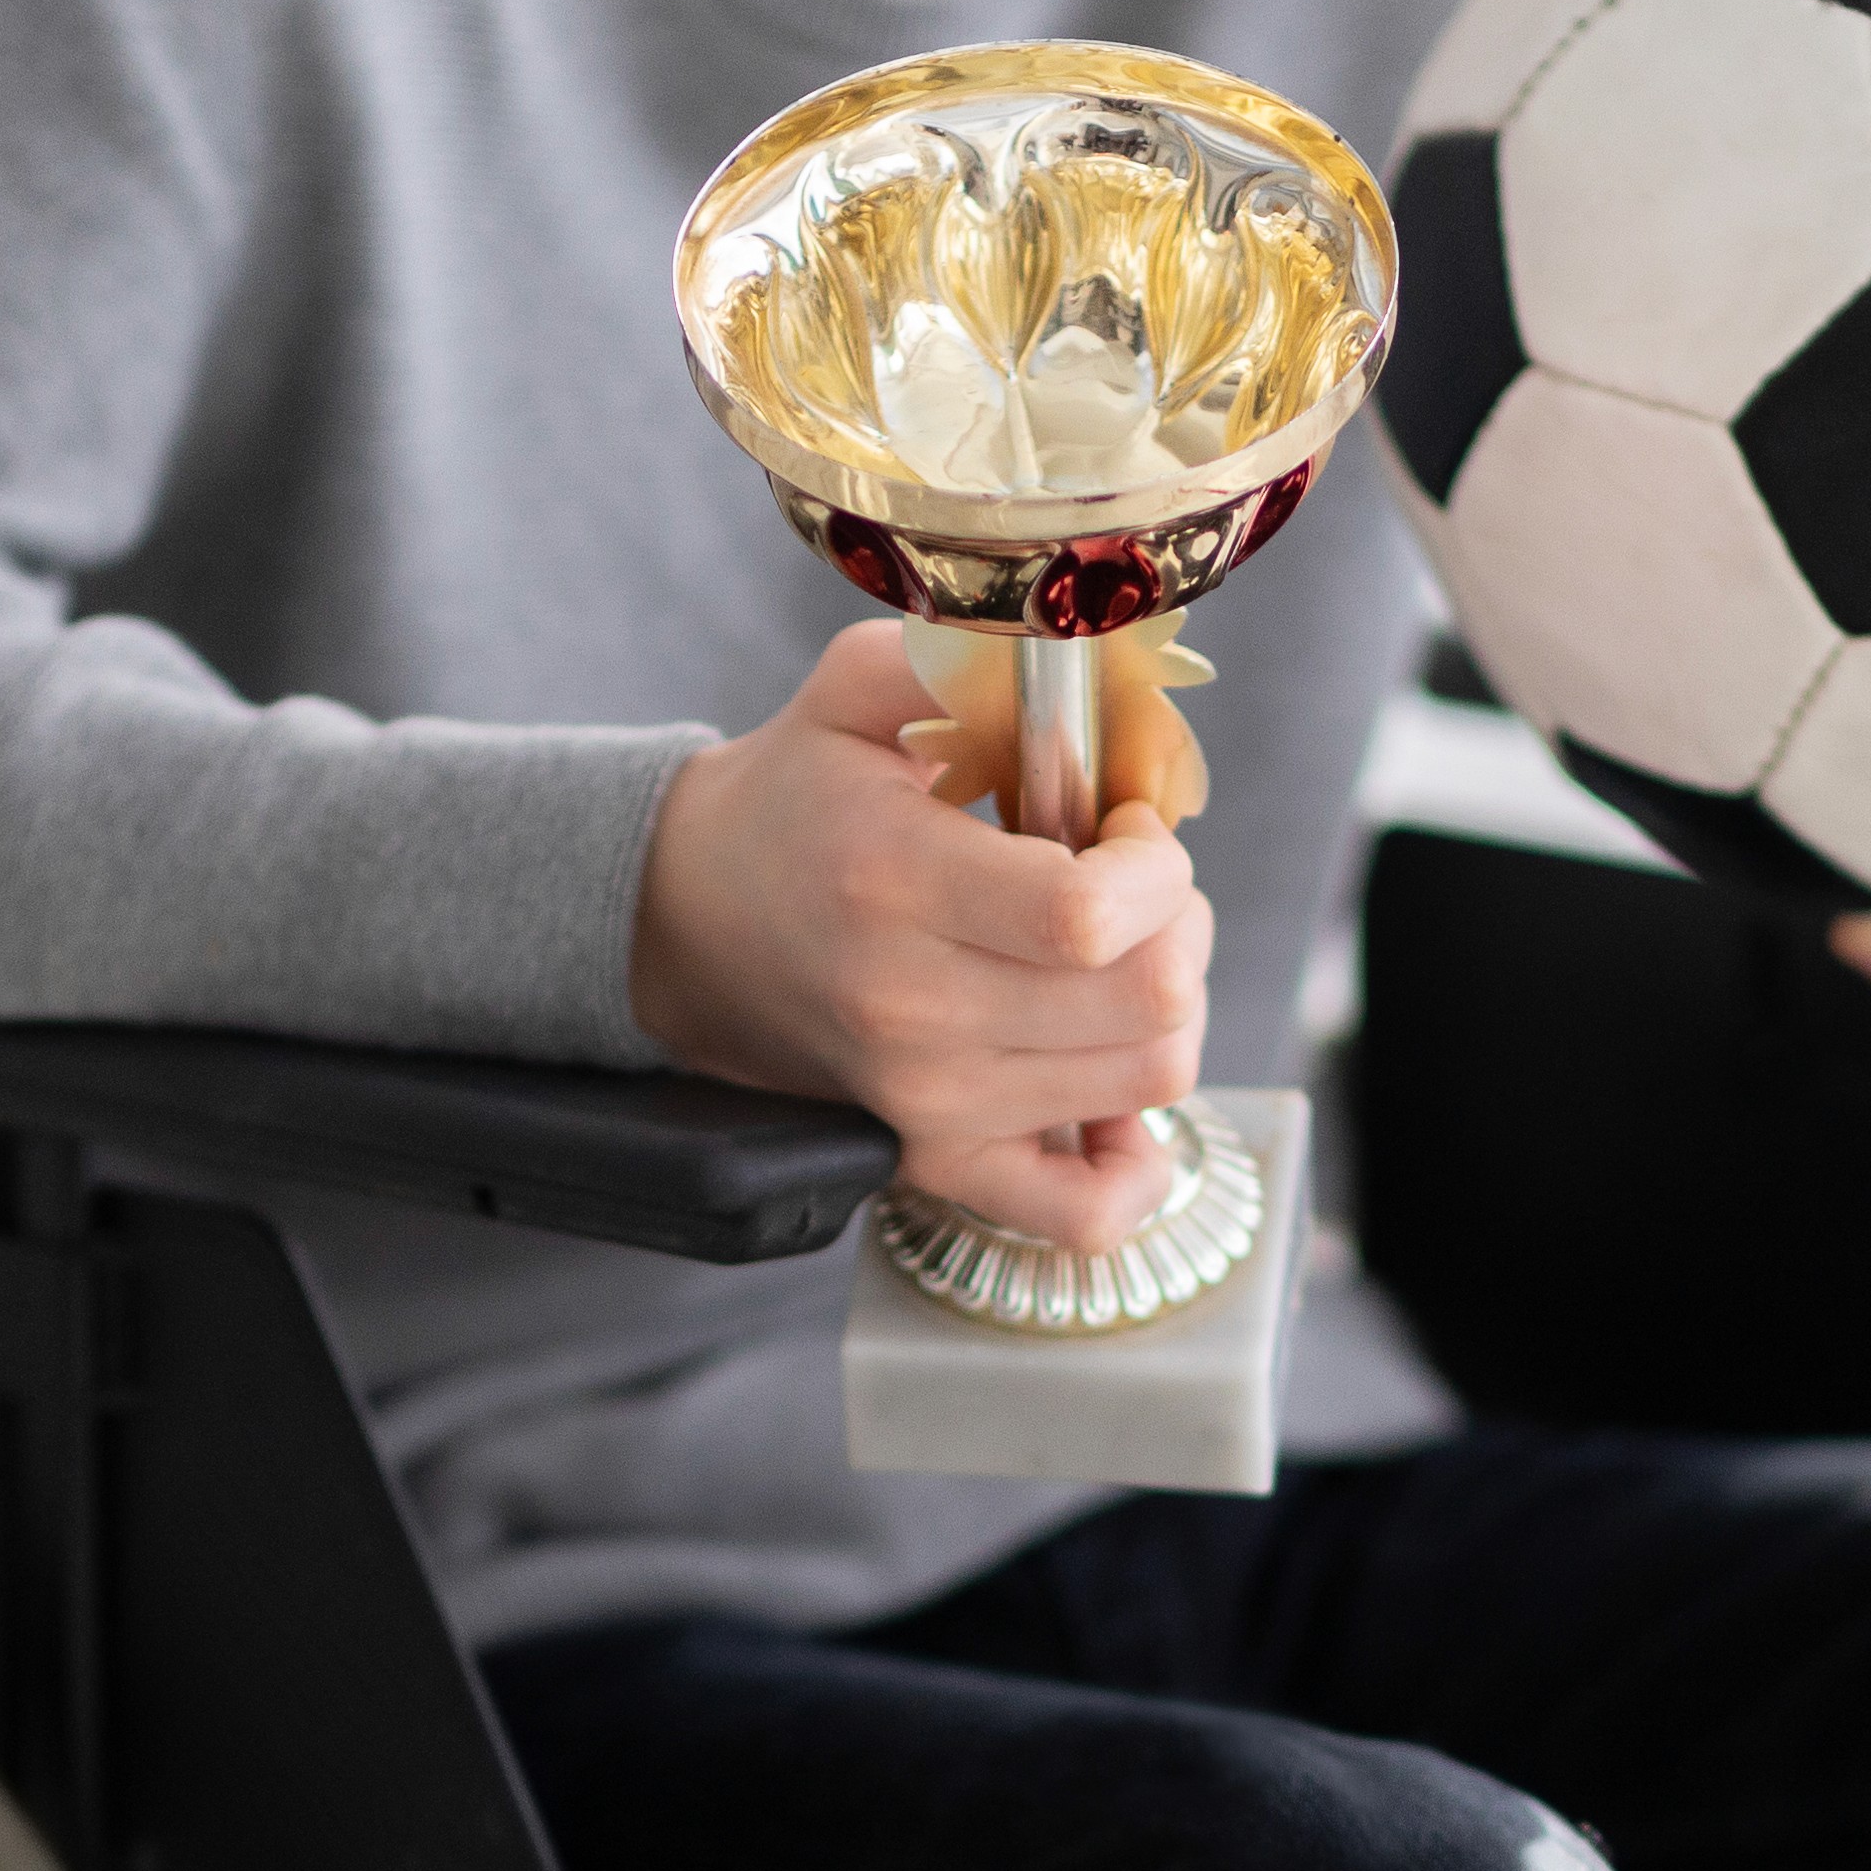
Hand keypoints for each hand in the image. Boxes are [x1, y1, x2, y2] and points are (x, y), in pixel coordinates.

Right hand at [629, 621, 1218, 1246]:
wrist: (692, 920)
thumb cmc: (798, 800)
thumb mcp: (866, 687)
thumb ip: (978, 658)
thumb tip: (1103, 673)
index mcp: (895, 883)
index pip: (1094, 920)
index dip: (1157, 867)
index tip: (1129, 829)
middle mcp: (911, 1011)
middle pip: (1147, 1005)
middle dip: (1178, 924)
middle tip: (1131, 885)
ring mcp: (924, 1103)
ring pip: (1147, 1082)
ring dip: (1167, 1008)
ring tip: (1112, 960)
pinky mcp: (932, 1161)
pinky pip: (1082, 1212)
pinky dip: (1131, 1162)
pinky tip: (1111, 1092)